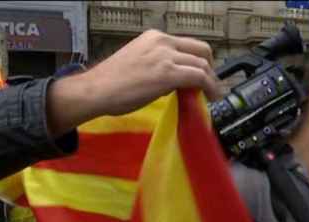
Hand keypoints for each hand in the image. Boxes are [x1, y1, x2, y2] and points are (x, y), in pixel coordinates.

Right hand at [86, 29, 219, 116]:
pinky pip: (199, 77)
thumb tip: (175, 80)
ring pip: (203, 64)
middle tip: (210, 84)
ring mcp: (165, 56)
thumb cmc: (111, 82)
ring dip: (212, 81)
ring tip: (212, 94)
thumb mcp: (138, 62)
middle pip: (201, 50)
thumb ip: (158, 65)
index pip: (187, 44)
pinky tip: (211, 97)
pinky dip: (210, 87)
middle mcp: (162, 41)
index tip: (202, 75)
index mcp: (154, 37)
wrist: (96, 90)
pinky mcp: (168, 73)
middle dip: (210, 68)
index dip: (199, 60)